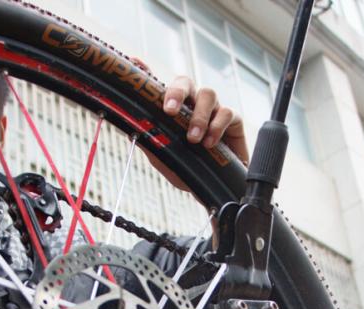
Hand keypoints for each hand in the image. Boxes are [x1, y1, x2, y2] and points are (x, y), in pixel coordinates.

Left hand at [140, 72, 248, 192]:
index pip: (160, 86)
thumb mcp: (164, 158)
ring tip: (193, 138)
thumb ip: (150, 141)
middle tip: (170, 111)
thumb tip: (130, 129)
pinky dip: (217, 127)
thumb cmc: (188, 170)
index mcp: (174, 109)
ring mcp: (213, 109)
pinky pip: (227, 113)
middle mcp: (193, 103)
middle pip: (185, 82)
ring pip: (208, 93)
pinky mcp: (233, 120)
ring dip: (199, 115)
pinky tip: (210, 143)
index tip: (136, 63)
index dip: (148, 72)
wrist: (214, 189)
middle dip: (177, 92)